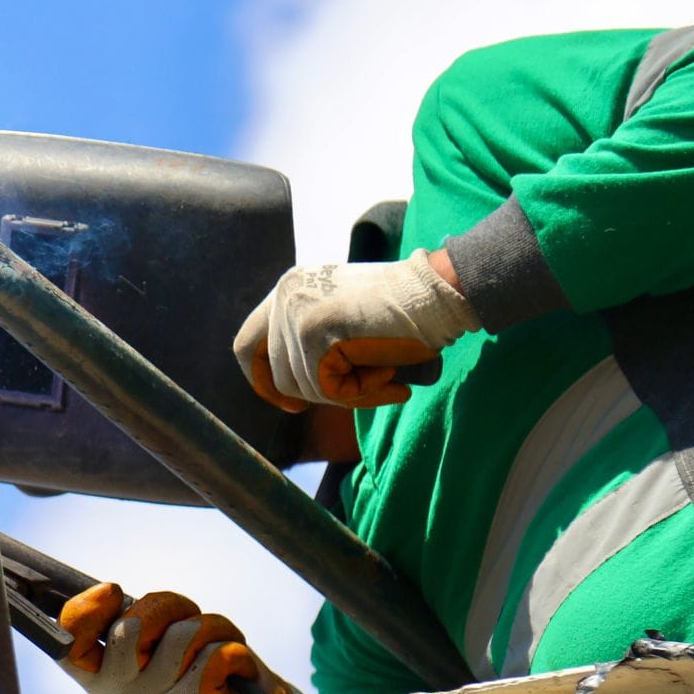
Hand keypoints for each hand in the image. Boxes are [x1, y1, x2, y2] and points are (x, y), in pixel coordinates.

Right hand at [57, 583, 322, 693]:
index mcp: (103, 682)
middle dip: (165, 607)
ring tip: (218, 647)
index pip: (69, 649)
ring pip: (181, 636)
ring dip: (209, 628)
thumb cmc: (203, 668)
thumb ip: (134, 622)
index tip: (113, 591)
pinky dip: (234, 650)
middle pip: (127, 631)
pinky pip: (216, 655)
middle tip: (187, 618)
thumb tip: (110, 592)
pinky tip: (236, 673)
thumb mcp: (161, 641)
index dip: (85, 612)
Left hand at [231, 249, 476, 409]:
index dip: (263, 381)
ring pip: (305, 387)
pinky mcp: (317, 331)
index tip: (291, 405)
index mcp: (288, 288)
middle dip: (322, 394)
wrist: (444, 291)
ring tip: (386, 372)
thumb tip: (287, 392)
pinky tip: (392, 377)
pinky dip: (363, 393)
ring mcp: (297, 312)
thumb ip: (310, 342)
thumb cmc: (405, 313)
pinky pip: (329, 389)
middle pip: (279, 376)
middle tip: (368, 386)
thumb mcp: (343, 319)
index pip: (248, 344)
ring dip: (350, 393)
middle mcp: (285, 295)